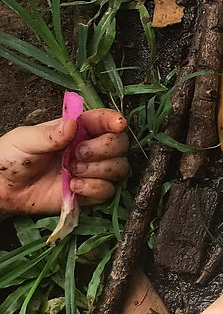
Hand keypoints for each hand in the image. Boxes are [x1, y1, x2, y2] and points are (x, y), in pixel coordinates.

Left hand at [0, 110, 129, 216]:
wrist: (4, 189)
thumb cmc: (12, 157)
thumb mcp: (25, 139)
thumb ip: (49, 134)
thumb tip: (71, 125)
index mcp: (77, 129)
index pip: (104, 120)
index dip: (114, 120)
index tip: (118, 124)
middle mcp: (89, 148)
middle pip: (119, 144)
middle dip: (104, 148)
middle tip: (78, 153)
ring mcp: (92, 171)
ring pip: (119, 167)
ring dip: (99, 169)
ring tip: (72, 171)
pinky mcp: (90, 192)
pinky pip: (108, 190)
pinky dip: (94, 188)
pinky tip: (74, 186)